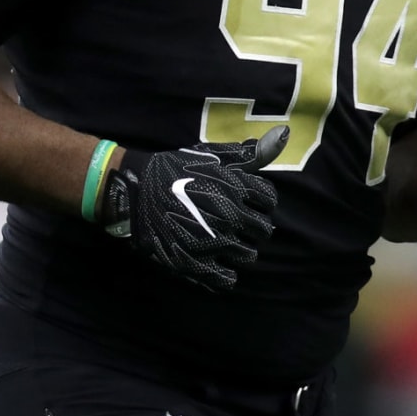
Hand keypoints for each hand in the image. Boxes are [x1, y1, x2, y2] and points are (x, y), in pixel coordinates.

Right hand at [101, 126, 287, 290]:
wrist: (134, 191)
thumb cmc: (174, 169)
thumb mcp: (210, 155)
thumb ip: (248, 153)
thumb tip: (283, 136)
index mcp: (235, 187)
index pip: (269, 199)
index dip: (262, 200)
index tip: (250, 201)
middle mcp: (229, 215)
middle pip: (263, 229)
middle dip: (254, 225)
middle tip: (238, 223)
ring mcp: (213, 242)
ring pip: (249, 255)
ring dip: (241, 249)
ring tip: (226, 241)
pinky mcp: (195, 264)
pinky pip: (226, 279)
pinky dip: (225, 273)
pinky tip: (216, 262)